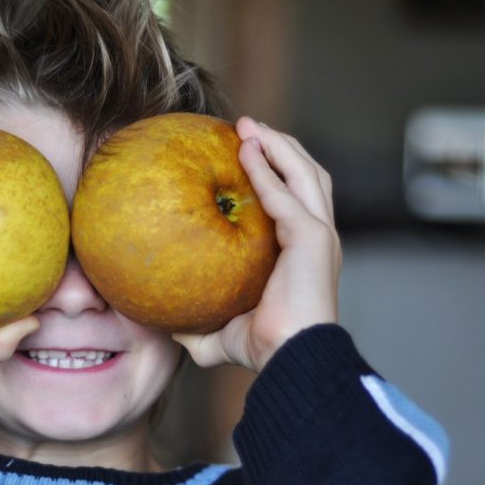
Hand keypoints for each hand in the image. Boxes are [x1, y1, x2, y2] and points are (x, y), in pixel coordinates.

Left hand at [174, 117, 340, 372]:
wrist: (291, 359)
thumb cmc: (263, 350)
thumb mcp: (220, 336)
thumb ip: (198, 328)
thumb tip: (165, 328)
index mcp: (303, 254)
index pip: (295, 200)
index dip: (276, 174)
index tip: (245, 155)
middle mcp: (317, 238)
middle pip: (307, 175)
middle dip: (281, 146)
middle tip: (246, 128)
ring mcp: (319, 234)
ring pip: (305, 172)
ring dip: (278, 144)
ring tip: (248, 126)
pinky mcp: (311, 236)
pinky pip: (284, 192)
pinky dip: (266, 167)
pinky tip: (244, 150)